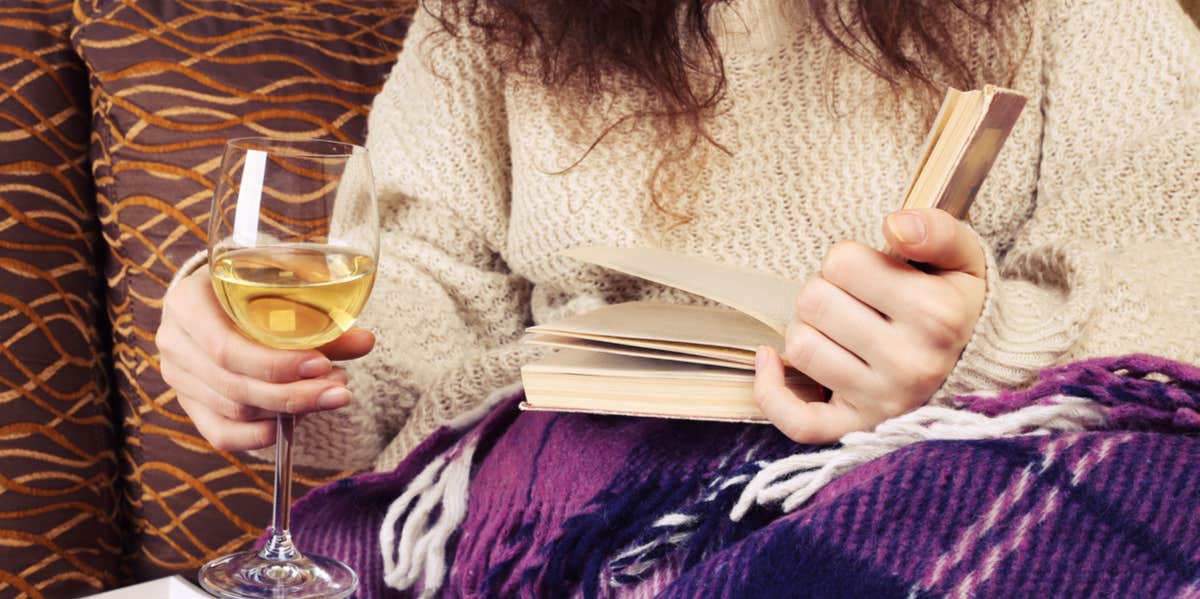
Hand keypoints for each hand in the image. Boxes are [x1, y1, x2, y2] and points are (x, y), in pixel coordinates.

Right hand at [156, 266, 375, 450]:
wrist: (218, 295)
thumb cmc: (252, 286)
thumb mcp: (280, 286)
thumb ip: (319, 315)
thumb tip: (366, 341)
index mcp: (187, 303)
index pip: (225, 348)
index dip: (276, 364)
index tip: (323, 364)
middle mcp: (175, 343)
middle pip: (233, 386)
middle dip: (294, 394)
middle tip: (340, 389)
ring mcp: (178, 379)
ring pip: (233, 412)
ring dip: (287, 411)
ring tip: (329, 394)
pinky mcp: (190, 405)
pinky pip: (222, 435)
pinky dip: (262, 435)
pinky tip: (297, 421)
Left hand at [754, 208, 986, 443]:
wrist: (981, 371)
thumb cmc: (957, 305)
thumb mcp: (964, 258)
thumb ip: (935, 229)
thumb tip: (894, 223)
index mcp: (935, 314)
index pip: (842, 262)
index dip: (848, 260)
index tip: (868, 272)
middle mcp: (910, 362)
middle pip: (814, 302)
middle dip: (825, 290)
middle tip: (851, 300)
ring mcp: (883, 401)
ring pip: (800, 347)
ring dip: (807, 329)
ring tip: (836, 329)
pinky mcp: (858, 428)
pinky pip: (797, 420)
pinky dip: (771, 390)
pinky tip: (772, 359)